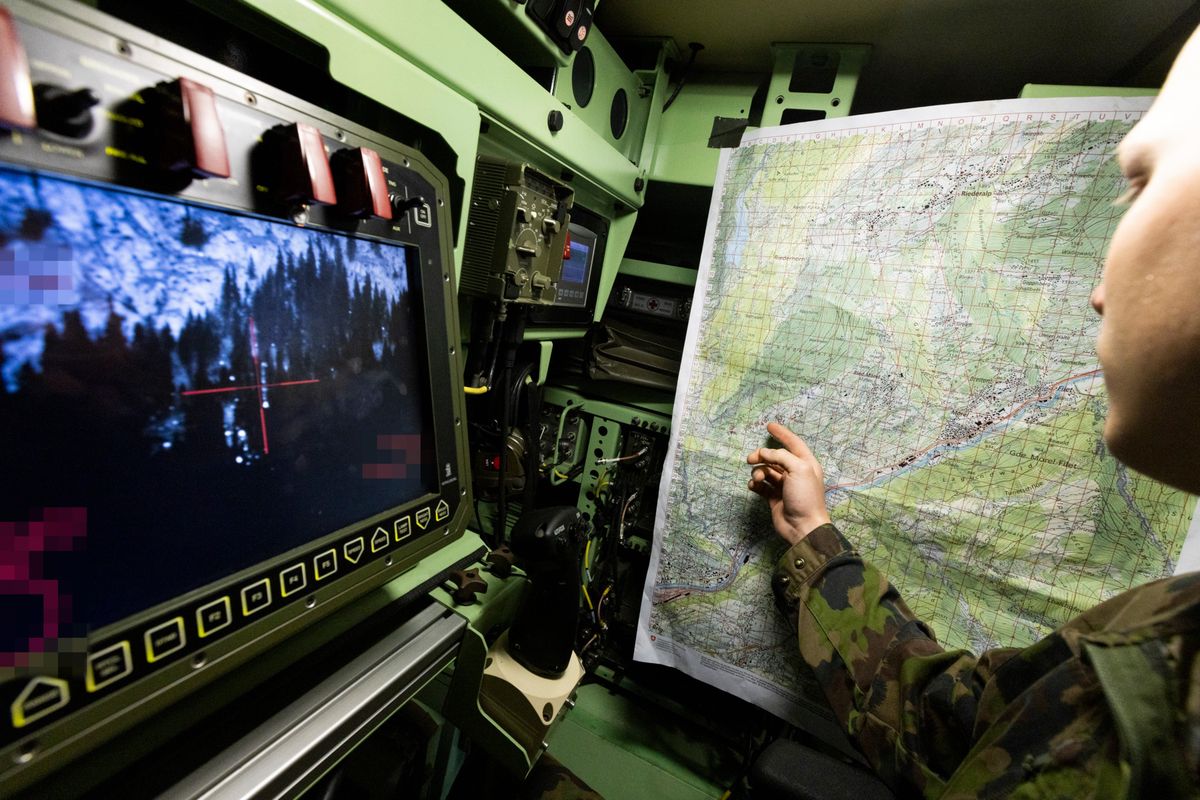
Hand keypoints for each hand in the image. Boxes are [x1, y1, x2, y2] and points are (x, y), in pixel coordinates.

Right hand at [746, 422, 831, 544]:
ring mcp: (784, 485)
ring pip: (766, 471)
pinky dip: (755, 483)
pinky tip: (753, 486)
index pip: (793, 443)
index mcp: (805, 464)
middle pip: (775, 457)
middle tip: (750, 459)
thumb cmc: (806, 497)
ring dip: (758, 471)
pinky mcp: (774, 497)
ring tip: (757, 478)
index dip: (782, 433)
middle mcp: (795, 473)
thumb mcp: (798, 469)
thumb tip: (764, 453)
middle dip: (761, 456)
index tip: (769, 426)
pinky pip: (761, 485)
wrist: (803, 526)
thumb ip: (781, 456)